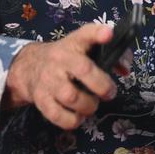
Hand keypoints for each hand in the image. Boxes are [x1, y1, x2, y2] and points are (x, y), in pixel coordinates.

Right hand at [3, 22, 118, 129]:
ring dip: (88, 106)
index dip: (98, 33)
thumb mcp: (84, 49)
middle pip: (83, 70)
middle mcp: (60, 59)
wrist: (29, 67)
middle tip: (109, 93)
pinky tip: (78, 116)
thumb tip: (125, 70)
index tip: (108, 34)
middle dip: (102, 85)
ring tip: (91, 105)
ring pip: (71, 97)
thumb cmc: (67, 58)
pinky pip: (57, 115)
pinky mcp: (40, 99)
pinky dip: (72, 120)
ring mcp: (48, 80)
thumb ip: (111, 56)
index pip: (86, 34)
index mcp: (75, 43)